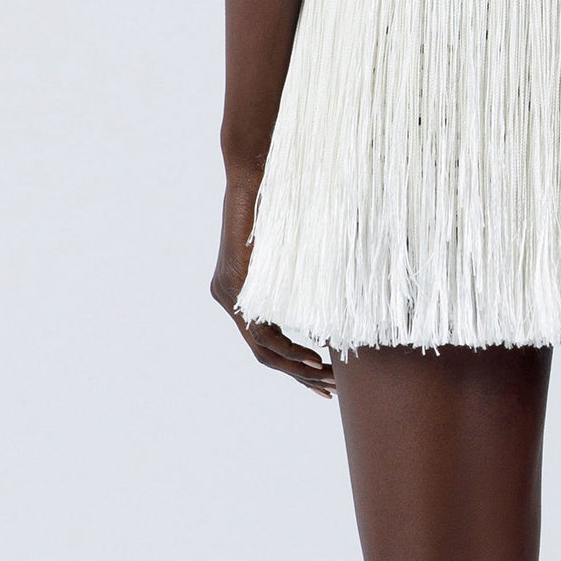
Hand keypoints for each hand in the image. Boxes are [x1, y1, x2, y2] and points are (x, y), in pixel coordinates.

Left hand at [212, 173, 335, 397]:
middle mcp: (229, 296)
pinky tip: (312, 355)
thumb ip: (302, 280)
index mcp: (243, 291)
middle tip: (329, 390)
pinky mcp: (234, 282)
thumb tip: (333, 309)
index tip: (324, 380)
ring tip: (325, 378)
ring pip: (261, 346)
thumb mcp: (294, 251)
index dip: (295, 365)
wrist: (255, 170)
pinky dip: (287, 344)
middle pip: (263, 352)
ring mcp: (228, 291)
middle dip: (299, 374)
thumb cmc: (280, 202)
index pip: (266, 342)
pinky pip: (258, 328)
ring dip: (295, 365)